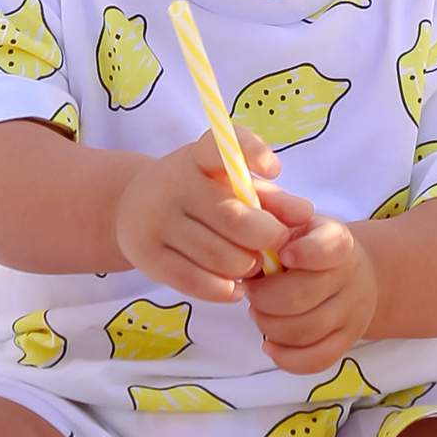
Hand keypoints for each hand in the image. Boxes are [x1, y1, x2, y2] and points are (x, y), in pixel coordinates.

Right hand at [114, 132, 286, 301]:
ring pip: (219, 256)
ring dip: (247, 267)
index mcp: (195, 158)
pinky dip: (225, 290)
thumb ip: (271, 198)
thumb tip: (305, 214)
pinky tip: (235, 287)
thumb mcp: (230, 185)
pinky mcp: (147, 257)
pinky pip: (197, 283)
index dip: (251, 154)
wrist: (130, 208)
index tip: (276, 170)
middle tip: (276, 243)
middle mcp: (172, 185)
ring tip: (252, 264)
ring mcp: (156, 222)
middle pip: (233, 218)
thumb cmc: (199, 194)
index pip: (220, 147)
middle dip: (267, 237)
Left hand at [244, 189, 379, 373]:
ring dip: (269, 326)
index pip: (329, 247)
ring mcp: (351, 313)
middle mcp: (350, 277)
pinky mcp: (347, 341)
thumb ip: (273, 214)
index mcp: (337, 240)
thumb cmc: (309, 243)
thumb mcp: (296, 220)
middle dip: (264, 299)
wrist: (354, 274)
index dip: (303, 253)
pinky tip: (270, 345)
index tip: (280, 254)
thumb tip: (247, 217)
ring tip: (258, 314)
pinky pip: (317, 360)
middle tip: (250, 292)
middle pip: (302, 297)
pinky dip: (287, 358)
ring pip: (306, 332)